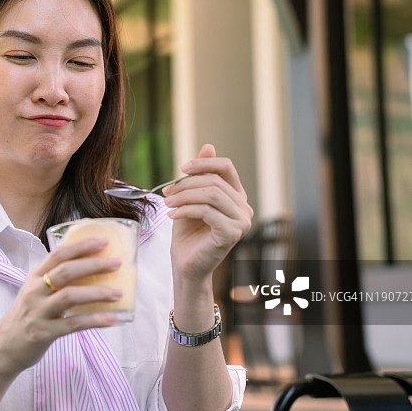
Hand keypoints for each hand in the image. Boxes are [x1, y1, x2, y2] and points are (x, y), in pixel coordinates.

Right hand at [0, 237, 122, 375]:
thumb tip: (92, 270)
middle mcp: (35, 291)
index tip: (103, 241)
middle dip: (94, 265)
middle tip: (117, 263)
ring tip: (118, 293)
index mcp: (34, 277)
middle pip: (66, 271)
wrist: (4, 347)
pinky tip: (112, 319)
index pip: (58, 254)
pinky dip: (95, 320)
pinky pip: (74, 324)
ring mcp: (38, 312)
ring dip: (97, 293)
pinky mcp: (43, 333)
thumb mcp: (36, 292)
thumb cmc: (27, 316)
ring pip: (70, 296)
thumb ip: (56, 281)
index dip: (81, 246)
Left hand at [163, 144, 252, 284]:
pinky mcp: (232, 234)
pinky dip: (186, 210)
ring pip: (211, 194)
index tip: (180, 168)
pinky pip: (208, 212)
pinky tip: (173, 216)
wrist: (186, 264)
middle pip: (215, 181)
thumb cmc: (188, 233)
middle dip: (186, 184)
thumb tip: (208, 146)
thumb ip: (200, 175)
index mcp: (236, 196)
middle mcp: (244, 208)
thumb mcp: (190, 198)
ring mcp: (241, 222)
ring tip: (168, 203)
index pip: (226, 167)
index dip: (203, 163)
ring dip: (184, 196)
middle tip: (167, 192)